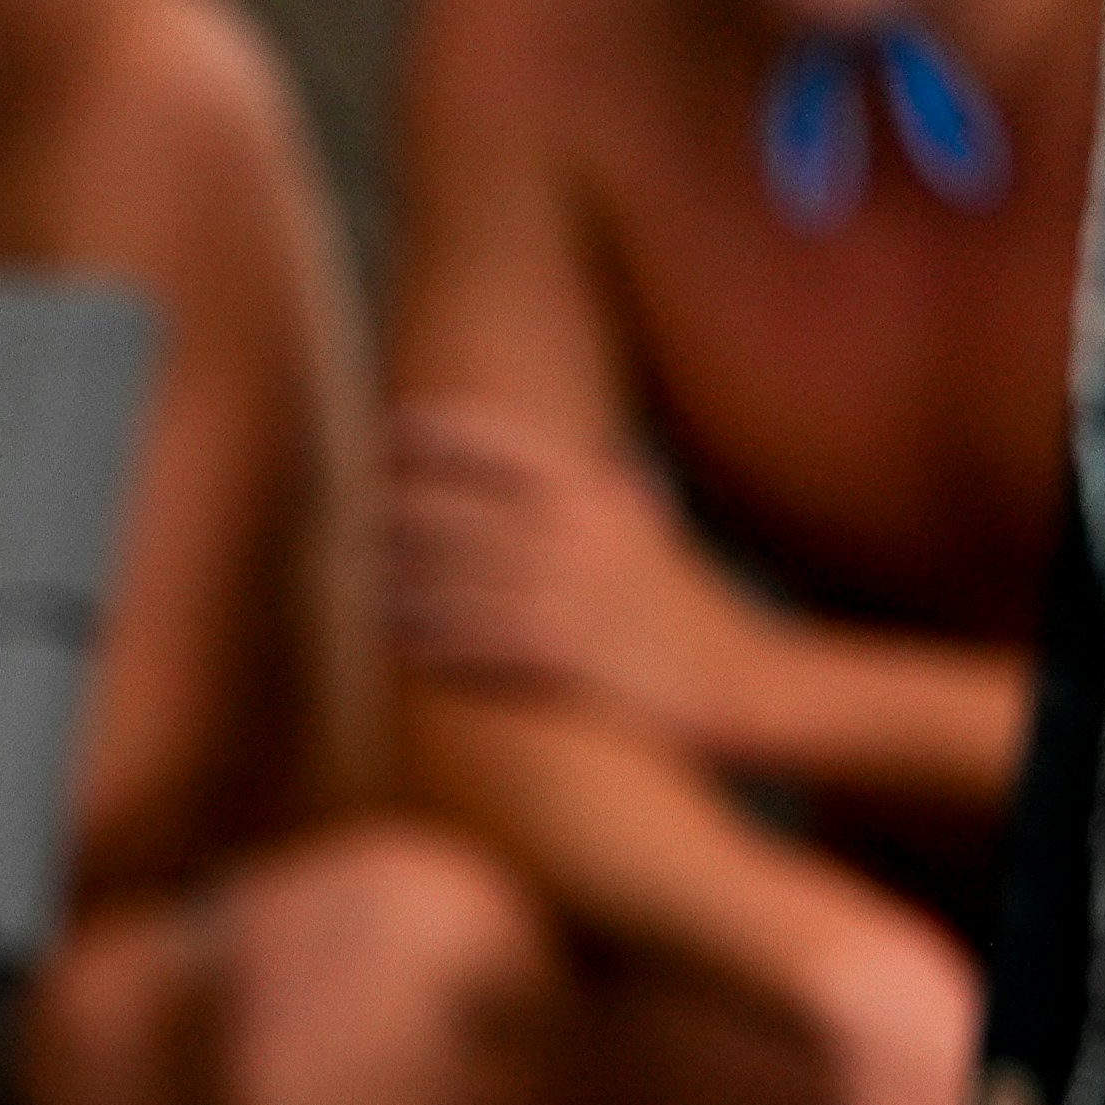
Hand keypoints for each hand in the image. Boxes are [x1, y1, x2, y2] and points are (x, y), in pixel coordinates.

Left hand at [386, 399, 754, 737]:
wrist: (740, 677)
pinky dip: (428, 641)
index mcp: (592, 493)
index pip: (500, 442)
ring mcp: (562, 593)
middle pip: (447, 511)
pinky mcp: (557, 654)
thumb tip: (582, 459)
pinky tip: (405, 643)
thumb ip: (604, 488)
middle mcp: (572, 534)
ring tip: (371, 592)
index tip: (393, 426)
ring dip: (398, 587)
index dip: (439, 431)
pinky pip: (467, 642)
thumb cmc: (684, 603)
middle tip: (364, 525)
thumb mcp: (648, 526)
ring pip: (444, 581)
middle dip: (396, 519)